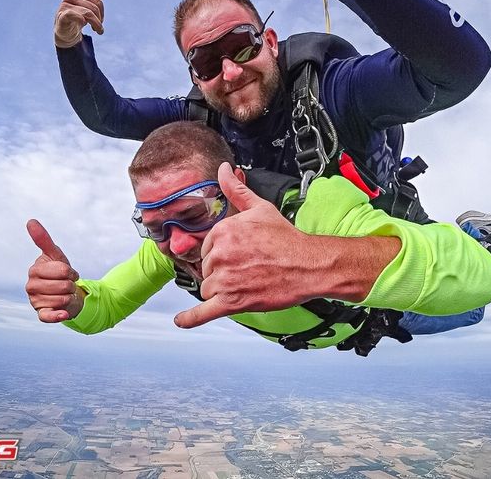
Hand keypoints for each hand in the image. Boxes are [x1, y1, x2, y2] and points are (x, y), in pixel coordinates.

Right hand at [25, 219, 84, 322]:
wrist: (67, 294)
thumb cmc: (60, 273)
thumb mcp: (55, 255)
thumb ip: (43, 239)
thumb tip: (30, 221)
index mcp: (34, 270)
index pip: (61, 271)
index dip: (71, 272)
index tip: (70, 273)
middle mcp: (31, 286)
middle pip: (63, 286)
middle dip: (71, 285)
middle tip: (67, 285)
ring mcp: (34, 301)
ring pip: (61, 300)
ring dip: (69, 297)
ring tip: (65, 295)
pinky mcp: (41, 314)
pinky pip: (49, 317)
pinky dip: (58, 316)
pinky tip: (65, 313)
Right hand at [54, 0, 110, 47]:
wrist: (64, 31)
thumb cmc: (77, 17)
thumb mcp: (88, 5)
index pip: (98, 2)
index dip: (102, 13)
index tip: (100, 21)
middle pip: (93, 8)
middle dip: (99, 20)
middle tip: (99, 29)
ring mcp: (64, 6)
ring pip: (87, 13)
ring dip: (96, 24)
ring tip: (98, 31)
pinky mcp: (61, 16)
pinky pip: (73, 15)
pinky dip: (81, 20)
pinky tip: (83, 24)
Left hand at [174, 163, 315, 327]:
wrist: (309, 265)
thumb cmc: (287, 238)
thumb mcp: (260, 208)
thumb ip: (235, 190)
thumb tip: (223, 170)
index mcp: (223, 230)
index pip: (208, 247)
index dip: (223, 253)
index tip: (240, 255)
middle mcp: (220, 254)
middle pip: (207, 269)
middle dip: (223, 271)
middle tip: (248, 269)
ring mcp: (225, 279)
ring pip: (208, 288)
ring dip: (222, 290)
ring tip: (246, 284)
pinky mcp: (232, 301)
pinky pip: (204, 312)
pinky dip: (191, 318)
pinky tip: (181, 321)